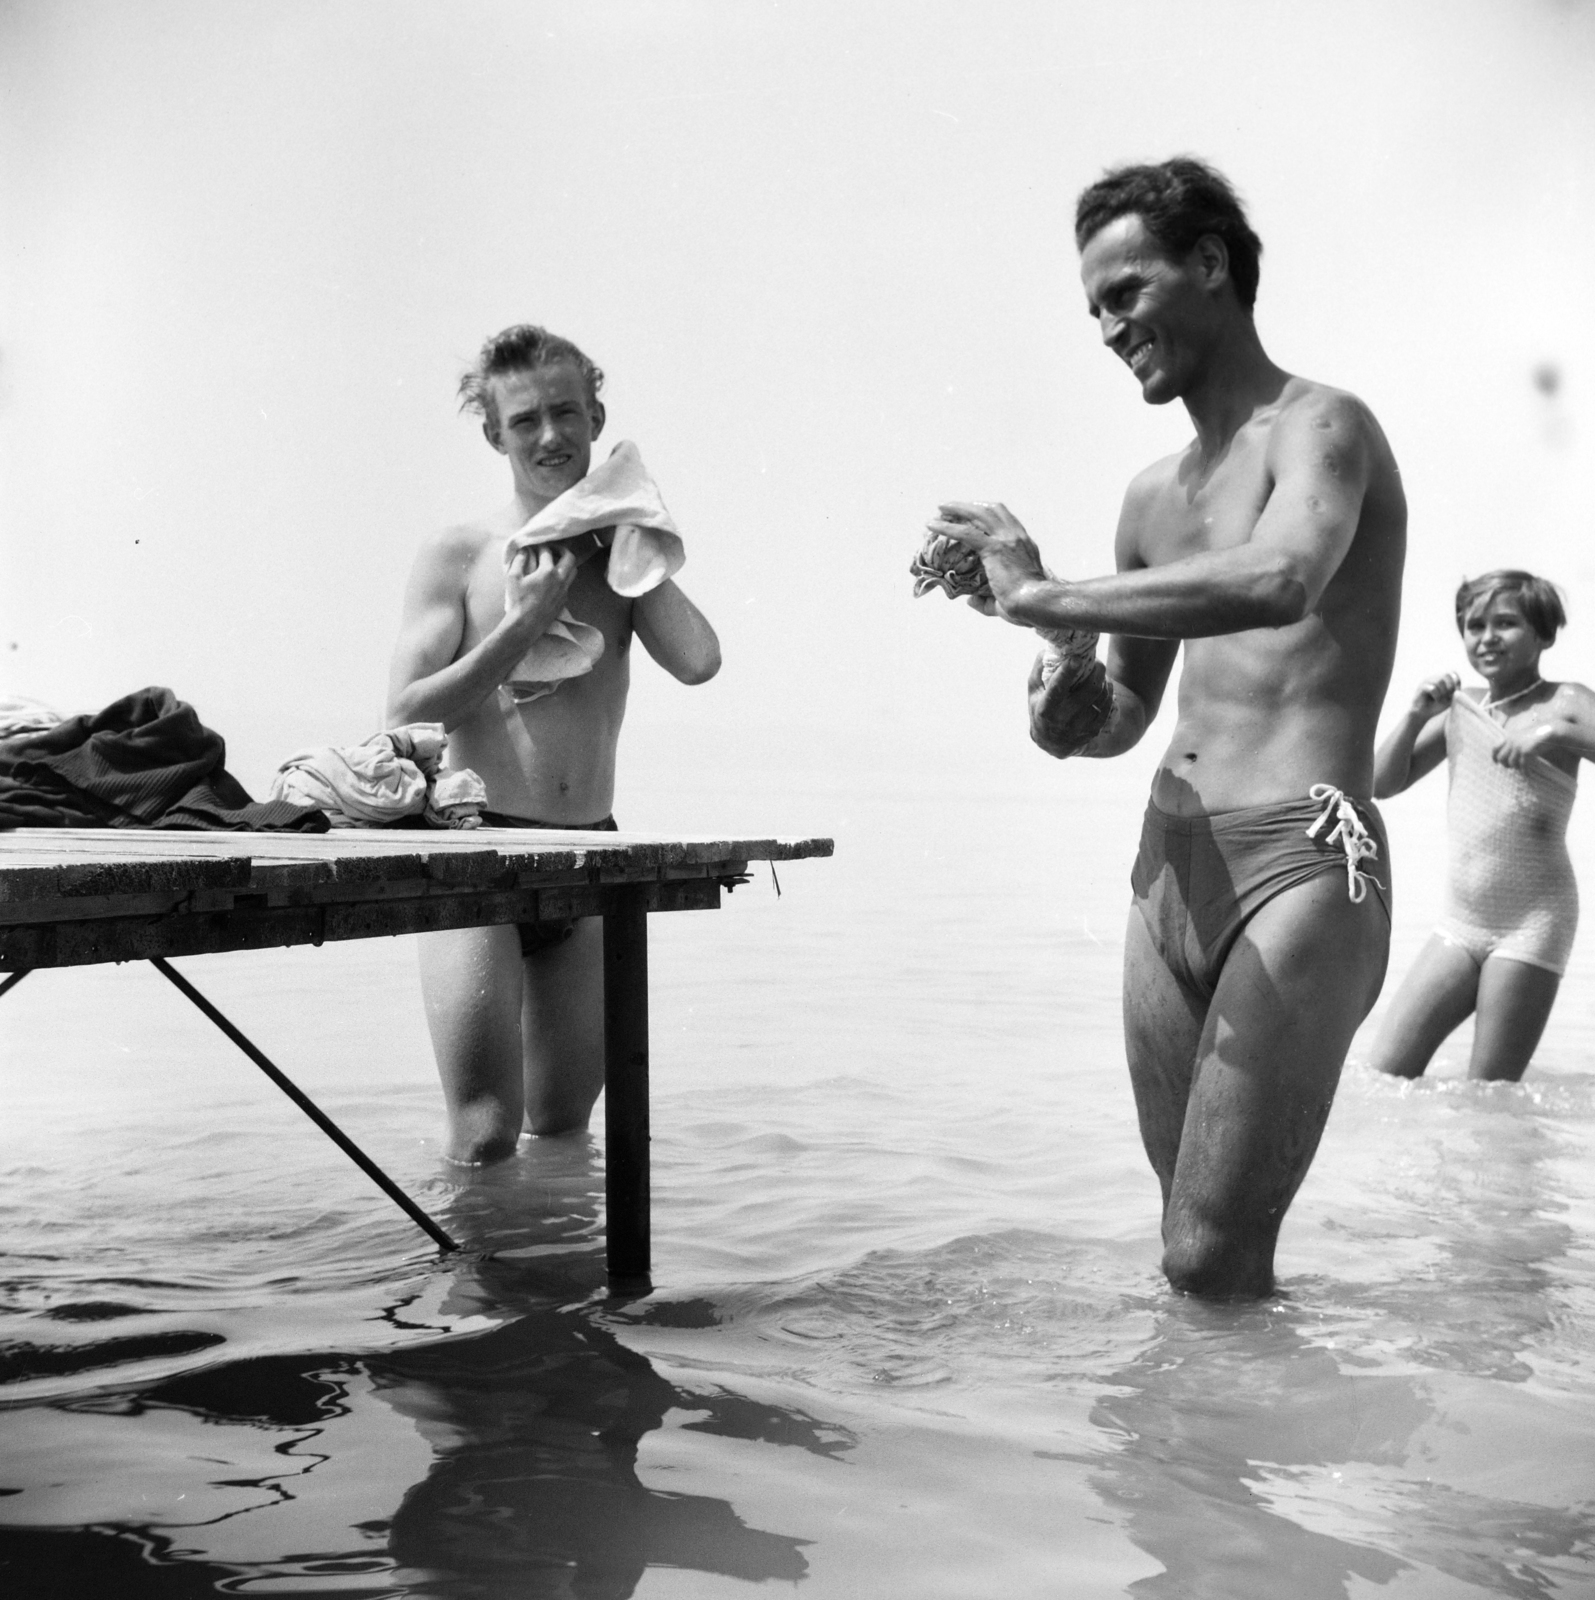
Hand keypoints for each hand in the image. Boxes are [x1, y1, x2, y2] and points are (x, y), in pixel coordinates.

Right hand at [504, 543, 578, 641]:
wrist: (526, 624)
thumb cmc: (518, 600)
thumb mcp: (513, 577)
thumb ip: (519, 560)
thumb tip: (524, 550)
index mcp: (547, 571)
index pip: (547, 551)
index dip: (540, 546)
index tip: (535, 546)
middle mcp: (560, 579)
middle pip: (569, 557)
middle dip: (562, 549)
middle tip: (552, 549)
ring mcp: (564, 590)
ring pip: (573, 571)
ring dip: (566, 563)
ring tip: (555, 562)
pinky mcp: (564, 600)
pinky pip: (568, 583)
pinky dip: (563, 576)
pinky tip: (553, 579)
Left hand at [927, 502, 1047, 618]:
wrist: (1035, 603)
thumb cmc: (1025, 606)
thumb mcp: (1005, 600)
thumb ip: (986, 600)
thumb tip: (971, 600)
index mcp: (1024, 544)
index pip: (1005, 520)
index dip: (986, 514)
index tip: (970, 515)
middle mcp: (1016, 537)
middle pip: (992, 509)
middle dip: (970, 506)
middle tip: (951, 508)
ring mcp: (1006, 540)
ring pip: (979, 514)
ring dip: (958, 509)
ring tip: (941, 508)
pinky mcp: (994, 548)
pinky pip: (966, 532)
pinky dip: (947, 526)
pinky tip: (933, 525)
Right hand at [1028, 649, 1115, 756]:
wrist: (1052, 742)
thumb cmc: (1041, 707)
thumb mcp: (1034, 690)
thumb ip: (1040, 668)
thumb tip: (1051, 648)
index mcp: (1045, 708)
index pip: (1057, 688)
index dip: (1067, 673)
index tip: (1077, 658)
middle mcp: (1062, 720)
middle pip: (1089, 690)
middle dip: (1097, 671)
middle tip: (1097, 662)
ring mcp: (1079, 727)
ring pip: (1101, 697)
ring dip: (1104, 681)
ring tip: (1100, 673)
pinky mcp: (1092, 731)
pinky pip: (1107, 707)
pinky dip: (1108, 693)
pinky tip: (1105, 686)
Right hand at [1410, 671, 1459, 719]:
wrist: (1422, 714)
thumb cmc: (1436, 706)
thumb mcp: (1449, 698)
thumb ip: (1455, 690)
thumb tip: (1457, 682)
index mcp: (1440, 678)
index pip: (1452, 673)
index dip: (1456, 682)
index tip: (1454, 693)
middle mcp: (1433, 677)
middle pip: (1446, 675)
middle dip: (1450, 687)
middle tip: (1448, 697)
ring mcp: (1426, 681)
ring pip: (1440, 681)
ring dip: (1443, 692)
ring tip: (1441, 700)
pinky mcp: (1421, 688)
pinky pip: (1433, 689)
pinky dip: (1437, 696)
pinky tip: (1436, 700)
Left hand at [1493, 721, 1552, 770]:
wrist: (1550, 729)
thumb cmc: (1538, 733)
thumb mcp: (1523, 736)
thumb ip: (1514, 743)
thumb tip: (1509, 755)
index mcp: (1509, 737)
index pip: (1495, 748)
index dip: (1494, 757)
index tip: (1496, 762)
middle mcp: (1512, 742)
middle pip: (1501, 758)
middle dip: (1505, 764)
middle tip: (1511, 767)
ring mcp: (1518, 747)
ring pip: (1511, 763)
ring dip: (1516, 768)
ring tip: (1522, 769)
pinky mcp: (1526, 752)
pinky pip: (1522, 766)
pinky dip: (1525, 771)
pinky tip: (1528, 774)